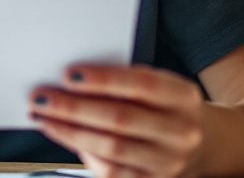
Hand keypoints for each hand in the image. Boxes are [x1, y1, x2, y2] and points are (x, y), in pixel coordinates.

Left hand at [29, 64, 204, 177]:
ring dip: (70, 132)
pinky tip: (62, 136)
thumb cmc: (165, 106)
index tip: (68, 74)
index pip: (141, 85)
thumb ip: (124, 80)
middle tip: (41, 97)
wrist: (202, 143)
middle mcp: (181, 132)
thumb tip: (73, 79)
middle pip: (120, 119)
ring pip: (112, 148)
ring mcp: (168, 162)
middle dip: (74, 107)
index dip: (103, 80)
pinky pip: (111, 171)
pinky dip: (82, 152)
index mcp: (183, 98)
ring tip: (43, 117)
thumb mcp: (159, 85)